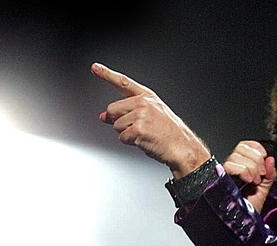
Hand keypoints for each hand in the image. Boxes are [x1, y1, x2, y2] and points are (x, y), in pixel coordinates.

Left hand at [91, 62, 210, 176]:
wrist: (182, 146)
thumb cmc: (168, 133)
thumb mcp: (149, 116)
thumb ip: (125, 113)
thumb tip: (103, 116)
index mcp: (147, 96)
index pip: (123, 82)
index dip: (107, 74)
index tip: (95, 67)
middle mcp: (143, 103)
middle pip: (113, 110)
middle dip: (118, 121)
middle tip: (135, 128)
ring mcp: (141, 116)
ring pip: (116, 126)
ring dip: (126, 134)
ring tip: (144, 135)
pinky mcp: (139, 129)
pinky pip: (123, 138)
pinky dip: (130, 142)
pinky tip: (144, 141)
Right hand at [223, 140, 276, 212]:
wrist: (244, 226)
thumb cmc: (250, 212)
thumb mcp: (264, 190)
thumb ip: (269, 174)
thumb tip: (270, 159)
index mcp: (241, 168)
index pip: (244, 145)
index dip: (255, 147)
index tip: (264, 157)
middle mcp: (231, 169)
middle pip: (240, 148)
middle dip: (256, 159)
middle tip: (261, 175)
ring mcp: (225, 174)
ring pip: (236, 156)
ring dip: (251, 167)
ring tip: (255, 181)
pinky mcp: (221, 180)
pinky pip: (230, 165)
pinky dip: (244, 170)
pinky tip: (249, 181)